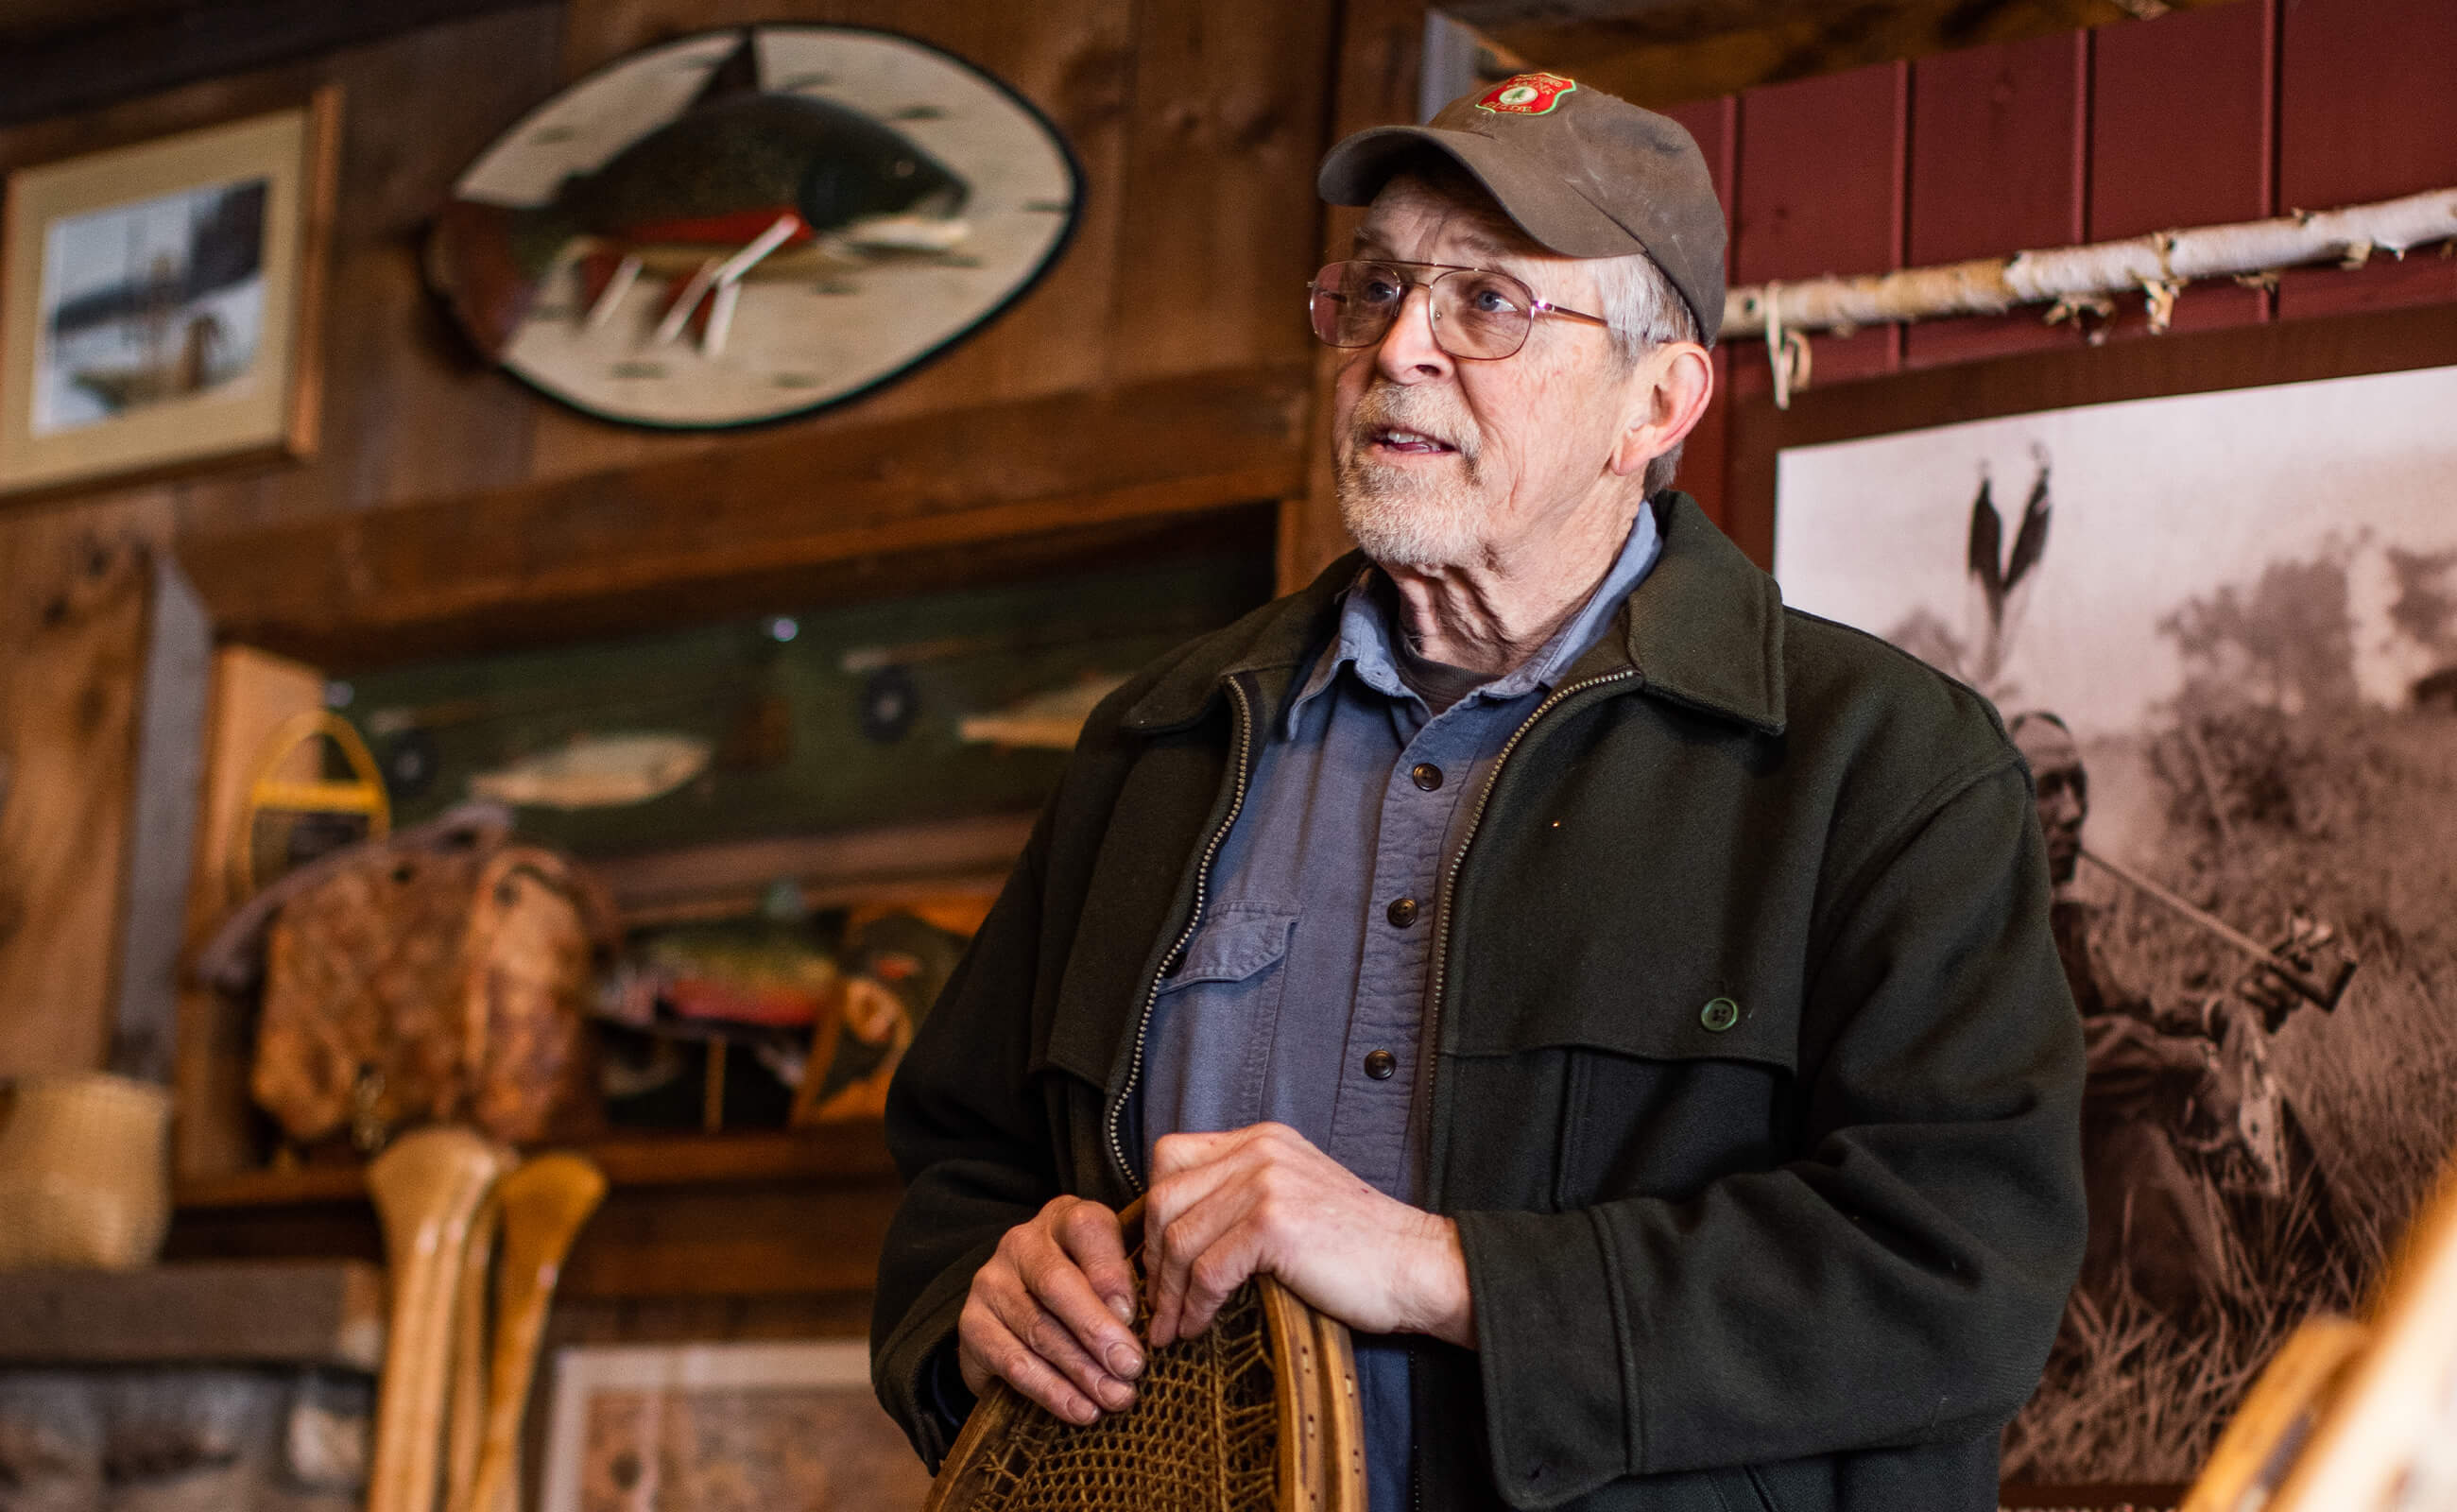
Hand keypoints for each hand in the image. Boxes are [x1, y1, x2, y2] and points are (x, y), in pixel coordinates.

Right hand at [957, 1196, 1144, 1424]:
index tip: (1135, 1316)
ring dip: (1081, 1370)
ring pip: (1038, 1329)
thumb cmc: (1083, 1292)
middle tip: (1131, 1367)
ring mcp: (991, 1283)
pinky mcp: (972, 1326)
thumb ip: (1125, 1285)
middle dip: (1098, 1330)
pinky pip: (1014, 1362)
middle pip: (1057, 1283)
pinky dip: (1051, 1391)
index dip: (1111, 1272)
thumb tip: (1136, 1323)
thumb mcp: (1109, 1274)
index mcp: (1063, 1219)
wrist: (1017, 1315)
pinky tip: (1081, 1409)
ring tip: (1115, 1397)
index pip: (1087, 1228)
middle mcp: (1021, 1243)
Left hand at [1143, 1122, 1472, 1349]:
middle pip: (1164, 1197)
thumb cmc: (1360, 1248)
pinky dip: (1194, 1307)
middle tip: (1156, 1303)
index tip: (1156, 1260)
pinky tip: (1197, 1327)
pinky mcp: (1274, 1224)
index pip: (1171, 1158)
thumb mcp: (1295, 1198)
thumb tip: (1175, 1236)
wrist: (1419, 1267)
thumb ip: (1242, 1197)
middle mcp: (1258, 1150)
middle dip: (1150, 1258)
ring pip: (1178, 1238)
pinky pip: (1207, 1270)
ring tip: (1171, 1327)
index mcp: (1261, 1140)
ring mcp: (1266, 1183)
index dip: (1153, 1211)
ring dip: (1168, 1293)